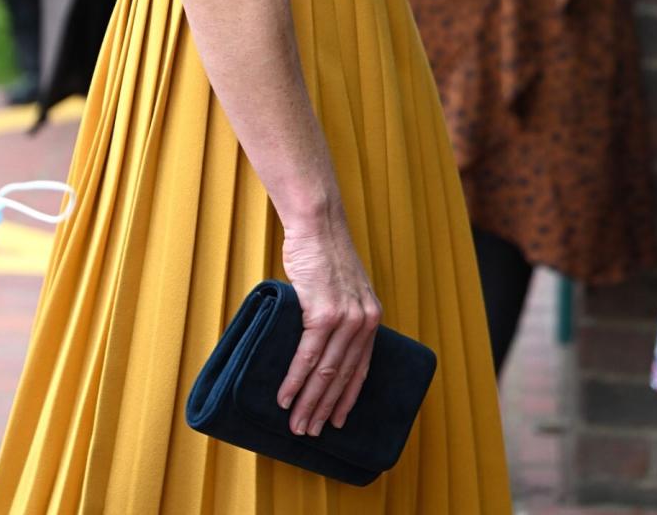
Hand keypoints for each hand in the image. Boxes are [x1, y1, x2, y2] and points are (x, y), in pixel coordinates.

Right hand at [277, 215, 381, 436]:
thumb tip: (320, 344)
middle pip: (342, 377)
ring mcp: (345, 318)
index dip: (347, 398)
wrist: (317, 224)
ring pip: (325, 372)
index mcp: (370, 317)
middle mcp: (364, 321)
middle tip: (309, 432)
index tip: (337, 421)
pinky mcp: (324, 313)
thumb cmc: (323, 253)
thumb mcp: (343, 288)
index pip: (361, 369)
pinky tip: (285, 397)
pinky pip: (308, 355)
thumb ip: (339, 315)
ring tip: (295, 424)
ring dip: (308, 402)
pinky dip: (295, 380)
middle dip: (324, 409)